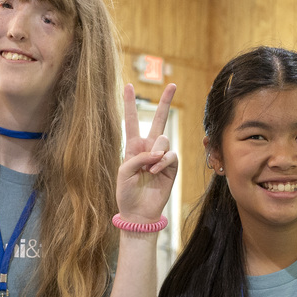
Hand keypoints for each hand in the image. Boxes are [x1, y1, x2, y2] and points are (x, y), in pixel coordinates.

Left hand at [116, 83, 178, 222]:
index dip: (130, 104)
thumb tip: (158, 152)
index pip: (132, 121)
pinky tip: (155, 170)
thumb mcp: (124, 171)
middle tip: (172, 85)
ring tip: (149, 168)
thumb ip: (138, 156)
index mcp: (133, 147)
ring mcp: (161, 156)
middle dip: (165, 102)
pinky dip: (163, 161)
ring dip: (156, 152)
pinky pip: (170, 155)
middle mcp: (148, 148)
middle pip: (158, 120)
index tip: (129, 85)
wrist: (139, 212)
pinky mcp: (172, 167)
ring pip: (164, 139)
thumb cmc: (127, 192)